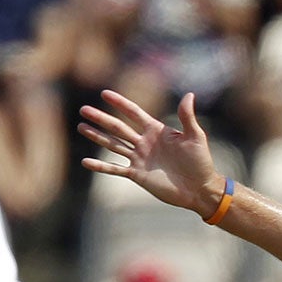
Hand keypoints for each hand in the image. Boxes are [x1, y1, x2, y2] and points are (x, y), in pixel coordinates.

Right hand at [79, 89, 223, 216]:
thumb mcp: (195, 137)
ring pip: (113, 145)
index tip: (104, 93)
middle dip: (101, 118)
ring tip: (81, 127)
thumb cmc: (200, 162)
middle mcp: (144, 142)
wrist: (199, 189)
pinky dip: (101, 166)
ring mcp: (139, 159)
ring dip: (97, 136)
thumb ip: (187, 117)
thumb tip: (189, 94)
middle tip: (83, 109)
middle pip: (118, 127)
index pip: (134, 112)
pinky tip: (85, 162)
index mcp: (156, 130)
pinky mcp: (137, 175)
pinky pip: (115, 169)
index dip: (120, 103)